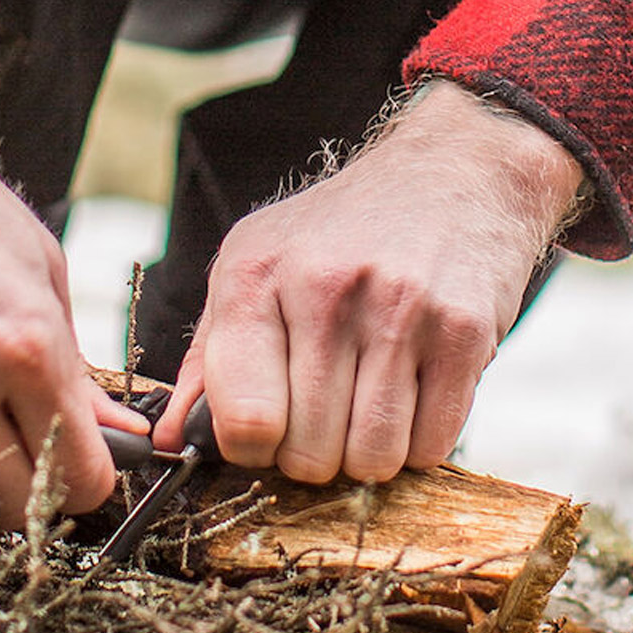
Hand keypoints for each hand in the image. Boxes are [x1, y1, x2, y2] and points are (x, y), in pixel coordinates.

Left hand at [156, 78, 581, 484]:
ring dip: (372, 451)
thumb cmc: (341, 231)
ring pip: (374, 460)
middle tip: (331, 406)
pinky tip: (416, 388)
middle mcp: (325, 286)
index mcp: (256, 274)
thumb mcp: (257, 263)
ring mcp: (400, 307)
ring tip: (373, 396)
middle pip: (310, 455)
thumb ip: (210, 356)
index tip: (270, 426)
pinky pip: (432, 447)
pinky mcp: (464, 331)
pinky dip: (421, 440)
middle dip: (317, 452)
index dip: (254, 447)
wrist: (450, 173)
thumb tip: (168, 441)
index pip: (244, 422)